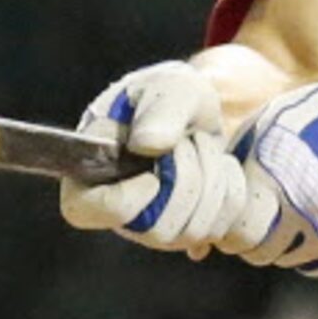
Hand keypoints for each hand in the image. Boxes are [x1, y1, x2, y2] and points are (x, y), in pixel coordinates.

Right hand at [60, 60, 265, 252]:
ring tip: (203, 146)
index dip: (123, 200)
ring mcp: (154, 227)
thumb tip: (148, 144)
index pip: (86, 210)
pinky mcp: (189, 232)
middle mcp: (119, 211)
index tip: (152, 173)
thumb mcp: (168, 86)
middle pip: (155, 227)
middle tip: (189, 139)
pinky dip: (231, 191)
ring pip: (190, 232)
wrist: (201, 111)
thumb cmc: (170, 97)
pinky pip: (220, 229)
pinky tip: (221, 166)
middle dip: (187, 176)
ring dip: (211, 179)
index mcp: (90, 171)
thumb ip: (160, 109)